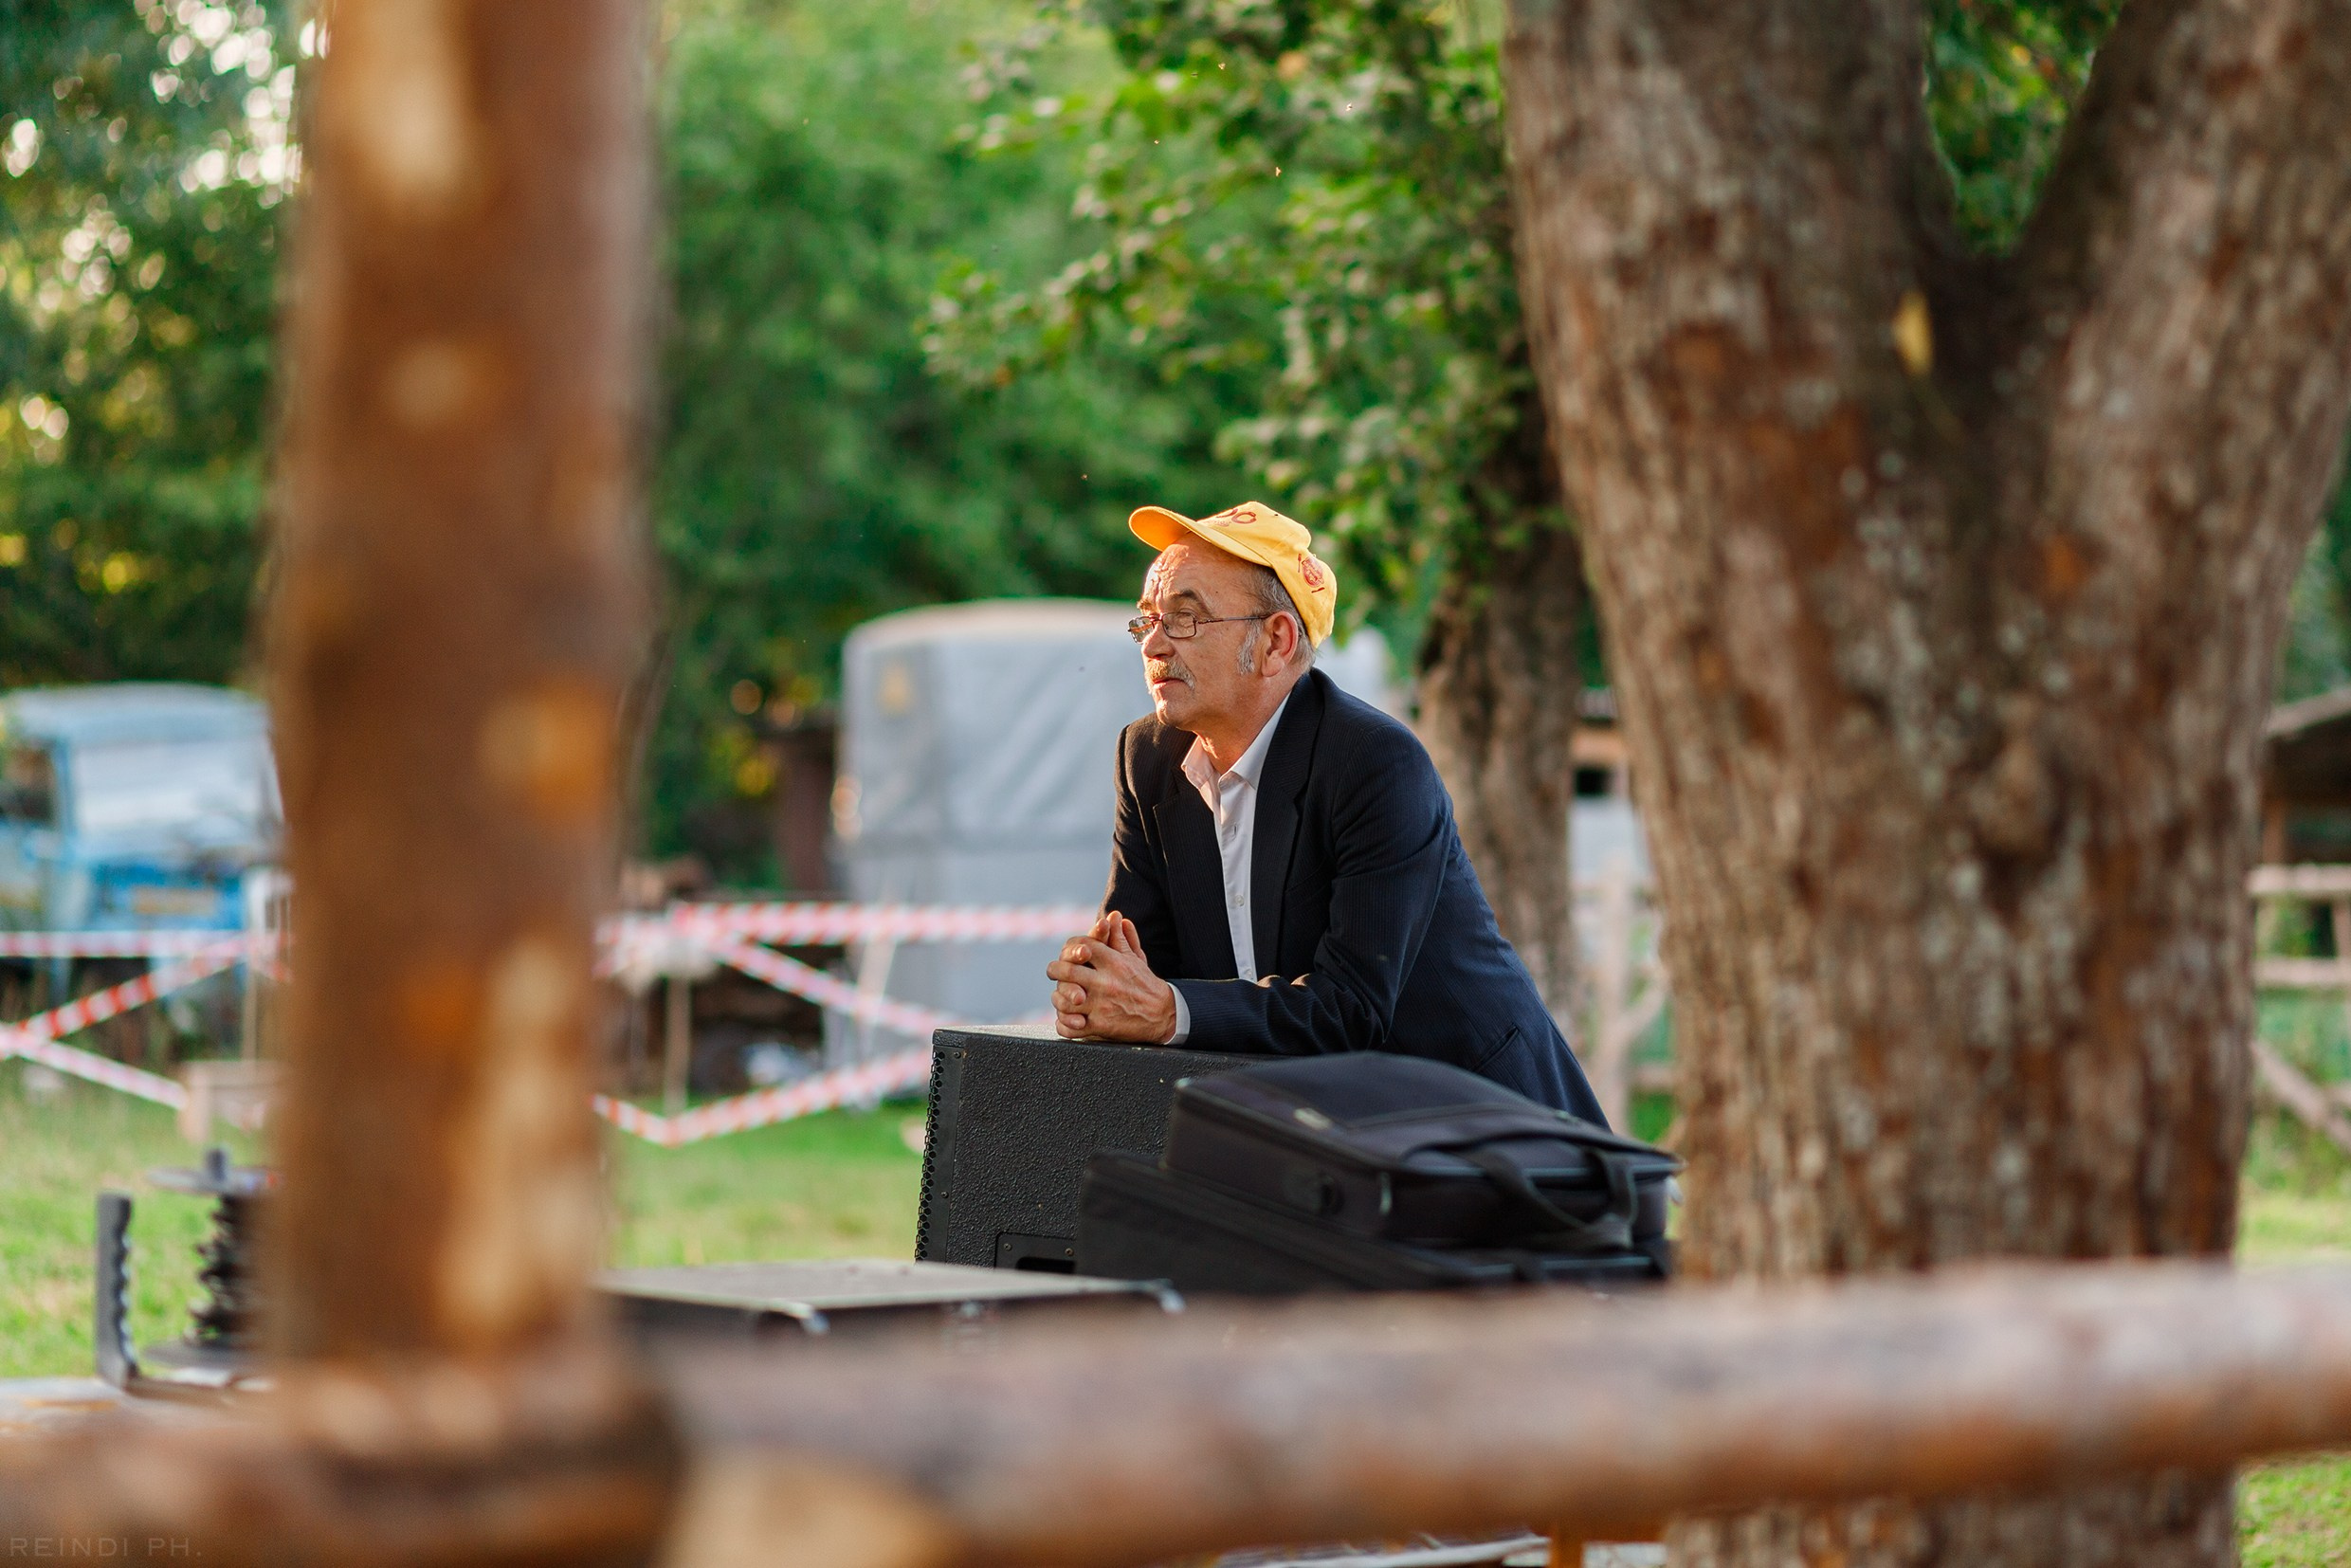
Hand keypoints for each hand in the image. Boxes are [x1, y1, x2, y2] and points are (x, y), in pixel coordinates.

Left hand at [1046, 912, 1176, 1042]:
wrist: (1164, 1015)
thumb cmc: (1145, 984)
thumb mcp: (1135, 958)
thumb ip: (1121, 937)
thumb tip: (1114, 915)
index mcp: (1114, 963)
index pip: (1082, 946)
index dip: (1070, 947)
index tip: (1066, 953)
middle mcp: (1106, 983)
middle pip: (1068, 971)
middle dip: (1055, 970)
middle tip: (1054, 971)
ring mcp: (1102, 1006)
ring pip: (1065, 1001)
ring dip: (1058, 998)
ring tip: (1060, 997)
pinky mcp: (1100, 1027)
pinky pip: (1071, 1027)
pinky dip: (1064, 1025)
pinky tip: (1068, 1019)